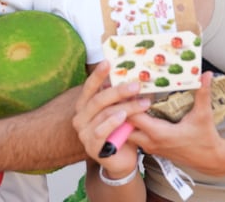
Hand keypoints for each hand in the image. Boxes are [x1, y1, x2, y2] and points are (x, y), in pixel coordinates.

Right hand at [73, 61, 147, 176]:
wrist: (121, 161)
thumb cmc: (120, 132)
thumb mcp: (119, 110)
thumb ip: (119, 97)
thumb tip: (133, 75)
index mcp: (84, 105)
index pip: (89, 87)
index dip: (97, 75)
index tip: (108, 62)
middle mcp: (80, 117)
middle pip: (98, 99)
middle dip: (118, 91)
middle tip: (136, 85)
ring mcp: (84, 133)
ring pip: (104, 114)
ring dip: (126, 107)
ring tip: (144, 103)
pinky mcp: (91, 146)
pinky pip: (101, 131)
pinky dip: (113, 122)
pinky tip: (124, 117)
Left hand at [126, 72, 224, 174]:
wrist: (209, 160)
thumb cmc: (205, 140)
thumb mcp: (203, 115)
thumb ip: (203, 94)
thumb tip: (205, 75)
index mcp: (159, 133)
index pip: (133, 117)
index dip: (127, 102)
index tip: (126, 87)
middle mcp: (151, 141)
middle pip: (124, 125)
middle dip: (121, 109)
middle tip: (121, 92)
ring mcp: (150, 146)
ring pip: (128, 132)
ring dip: (125, 117)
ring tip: (125, 99)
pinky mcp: (153, 148)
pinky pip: (135, 136)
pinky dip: (132, 124)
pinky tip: (136, 111)